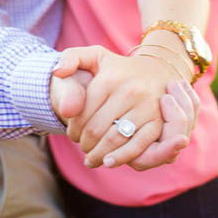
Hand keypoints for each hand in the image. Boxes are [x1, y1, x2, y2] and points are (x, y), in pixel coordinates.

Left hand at [52, 45, 196, 166]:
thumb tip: (58, 73)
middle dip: (84, 143)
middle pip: (96, 129)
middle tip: (82, 147)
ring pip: (114, 140)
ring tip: (91, 159)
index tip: (72, 135)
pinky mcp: (159, 122)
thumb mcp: (95, 55)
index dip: (73, 129)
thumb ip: (71, 58)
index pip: (83, 113)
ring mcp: (147, 107)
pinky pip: (137, 146)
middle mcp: (130, 91)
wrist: (159, 70)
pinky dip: (121, 158)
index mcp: (110, 77)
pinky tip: (109, 162)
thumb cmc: (119, 68)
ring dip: (98, 154)